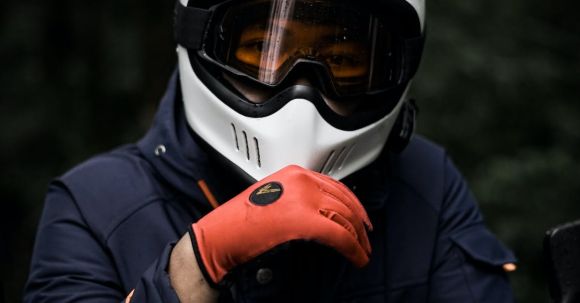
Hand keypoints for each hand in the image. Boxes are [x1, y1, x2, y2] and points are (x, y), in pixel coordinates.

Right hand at [189, 165, 372, 285]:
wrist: (219, 237)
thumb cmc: (239, 224)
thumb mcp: (274, 199)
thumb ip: (298, 201)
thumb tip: (323, 215)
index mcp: (294, 174)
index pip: (335, 186)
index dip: (354, 204)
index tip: (362, 218)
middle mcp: (301, 181)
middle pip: (344, 200)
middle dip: (360, 223)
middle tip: (367, 238)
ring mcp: (303, 198)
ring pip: (345, 217)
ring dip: (358, 239)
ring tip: (363, 253)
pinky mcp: (304, 220)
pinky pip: (339, 235)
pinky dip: (352, 249)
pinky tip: (357, 258)